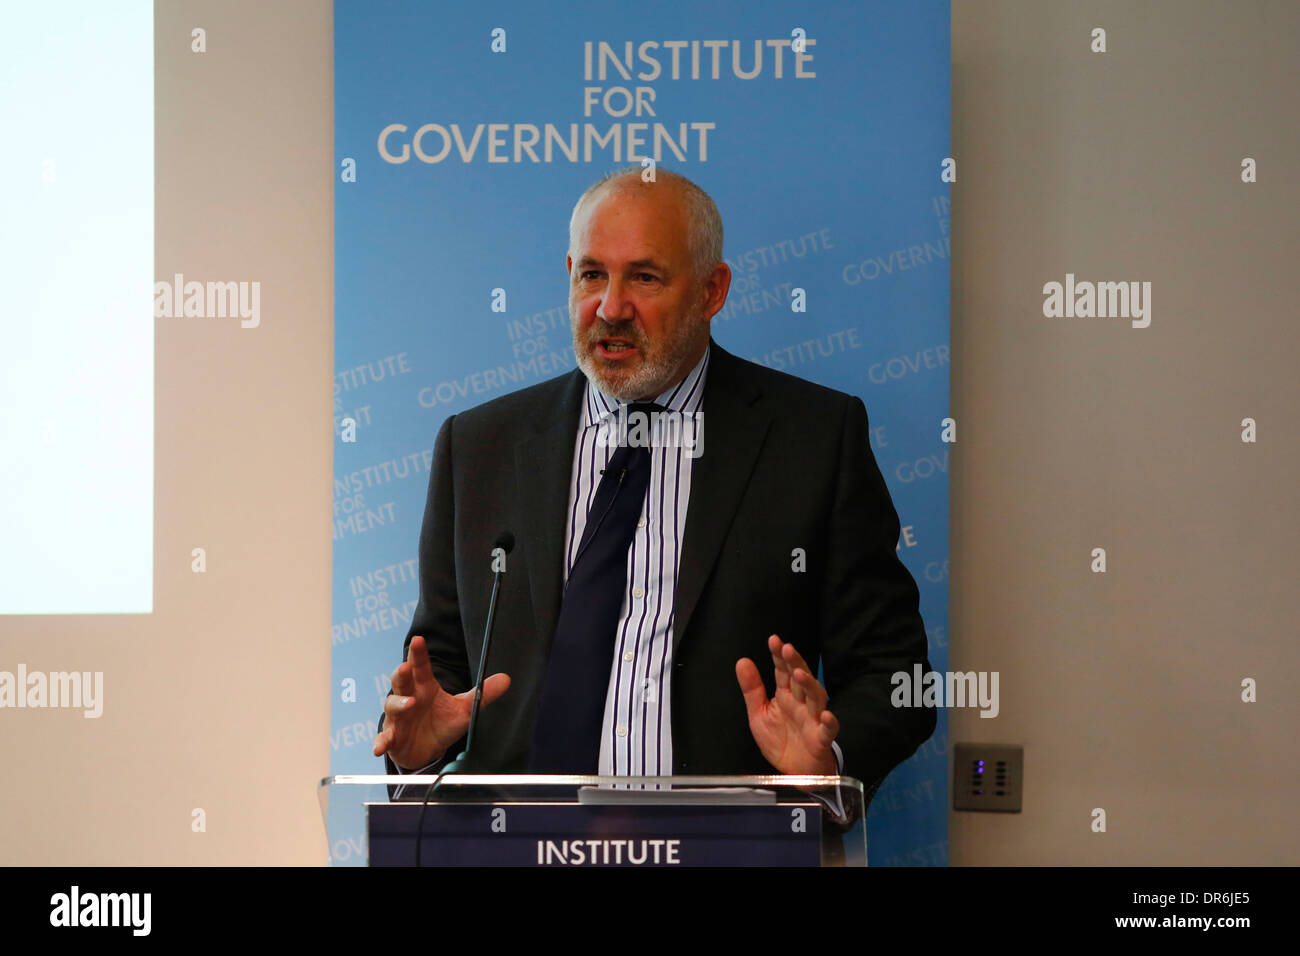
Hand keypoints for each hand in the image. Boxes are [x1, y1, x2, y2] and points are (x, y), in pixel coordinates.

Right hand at [372, 634, 510, 769]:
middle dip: (402, 673)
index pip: (421, 667)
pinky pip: (384, 738)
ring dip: (399, 704)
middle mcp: (409, 698)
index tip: (418, 639)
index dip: (419, 653)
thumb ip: (482, 694)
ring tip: (410, 703)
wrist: (427, 750)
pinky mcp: (392, 737)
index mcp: (425, 687)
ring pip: (393, 706)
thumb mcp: (464, 709)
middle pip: (402, 681)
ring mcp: (398, 718)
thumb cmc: (442, 723)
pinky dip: (381, 741)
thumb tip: (506, 678)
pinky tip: (382, 745)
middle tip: (406, 667)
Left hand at [736, 634, 838, 775]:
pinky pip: (828, 730)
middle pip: (801, 679)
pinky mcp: (821, 739)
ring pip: (816, 698)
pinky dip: (829, 722)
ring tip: (800, 674)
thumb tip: (742, 662)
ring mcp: (813, 720)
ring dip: (810, 685)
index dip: (779, 656)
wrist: (795, 773)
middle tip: (787, 649)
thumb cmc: (780, 741)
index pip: (783, 671)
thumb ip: (752, 689)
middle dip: (795, 663)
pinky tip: (825, 714)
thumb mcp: (758, 714)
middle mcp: (801, 704)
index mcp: (786, 696)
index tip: (774, 640)